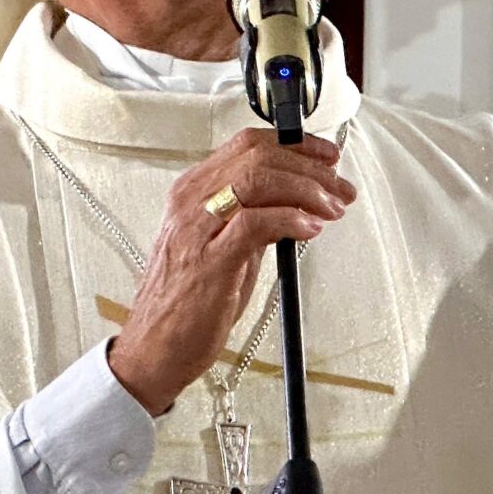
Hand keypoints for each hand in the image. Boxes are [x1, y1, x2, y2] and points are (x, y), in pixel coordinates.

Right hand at [106, 129, 356, 415]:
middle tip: (339, 188)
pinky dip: (292, 219)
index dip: (296, 145)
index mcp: (193, 192)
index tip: (326, 157)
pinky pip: (257, 223)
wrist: (153, 348)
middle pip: (259, 157)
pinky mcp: (209, 261)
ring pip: (260, 180)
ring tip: (331, 208)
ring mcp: (197, 229)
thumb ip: (251, 217)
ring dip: (307, 190)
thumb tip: (296, 200)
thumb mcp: (220, 244)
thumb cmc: (186, 303)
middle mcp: (191, 203)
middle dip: (311, 168)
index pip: (248, 145)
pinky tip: (310, 228)